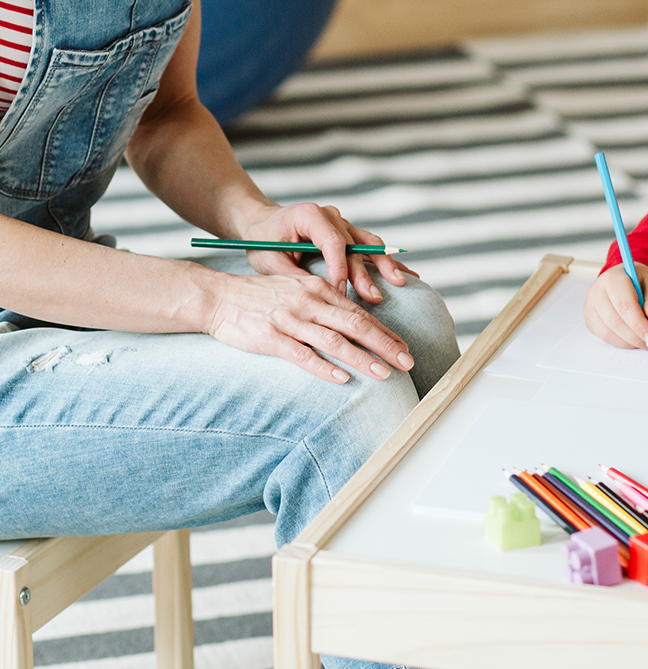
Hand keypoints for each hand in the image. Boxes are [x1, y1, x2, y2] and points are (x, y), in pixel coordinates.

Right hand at [202, 268, 414, 384]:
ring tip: (384, 373)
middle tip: (408, 362)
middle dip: (385, 345)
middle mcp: (309, 302)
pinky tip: (343, 379)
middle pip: (356, 324)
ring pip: (334, 341)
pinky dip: (324, 367)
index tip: (404, 347)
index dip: (385, 331)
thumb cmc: (260, 296)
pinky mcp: (270, 337)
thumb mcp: (297, 289)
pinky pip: (302, 355)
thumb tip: (354, 321)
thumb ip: (324, 302)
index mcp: (318, 289)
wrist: (218, 296)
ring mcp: (290, 319)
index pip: (360, 312)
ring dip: (362, 358)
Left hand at [238, 202, 408, 302]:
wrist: (262, 223)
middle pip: (355, 245)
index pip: (332, 242)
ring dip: (384, 265)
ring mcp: (343, 223)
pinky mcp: (349, 234)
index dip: (339, 269)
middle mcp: (331, 216)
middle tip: (374, 297)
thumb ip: (292, 275)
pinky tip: (406, 276)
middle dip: (365, 273)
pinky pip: (371, 248)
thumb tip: (317, 296)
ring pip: (369, 244)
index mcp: (310, 215)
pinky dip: (386, 262)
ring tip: (400, 283)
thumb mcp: (268, 260)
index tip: (340, 293)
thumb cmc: (262, 241)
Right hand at [584, 263, 647, 351]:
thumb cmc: (639, 282)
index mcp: (613, 279)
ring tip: (644, 341)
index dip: (639, 324)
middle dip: (635, 336)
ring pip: (607, 332)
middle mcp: (597, 291)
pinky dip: (620, 342)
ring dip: (628, 342)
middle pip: (614, 321)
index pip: (624, 305)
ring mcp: (590, 306)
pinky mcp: (590, 319)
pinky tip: (632, 339)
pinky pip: (603, 336)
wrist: (625, 280)